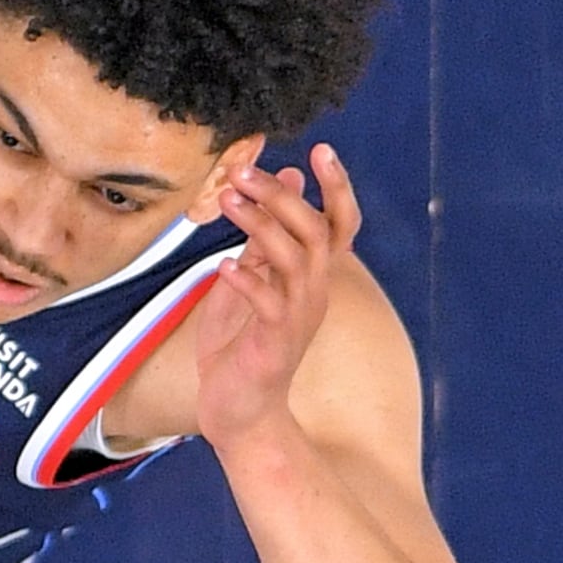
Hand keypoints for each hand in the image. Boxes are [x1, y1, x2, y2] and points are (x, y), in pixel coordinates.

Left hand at [194, 145, 362, 447]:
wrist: (238, 413)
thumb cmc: (240, 348)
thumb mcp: (250, 283)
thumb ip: (262, 239)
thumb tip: (280, 184)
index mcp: (312, 277)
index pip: (339, 224)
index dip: (337, 187)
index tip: (320, 149)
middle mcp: (314, 293)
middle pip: (316, 232)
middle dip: (282, 196)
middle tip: (242, 171)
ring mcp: (297, 318)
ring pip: (295, 260)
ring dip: (261, 227)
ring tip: (228, 203)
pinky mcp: (274, 343)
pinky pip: (270, 305)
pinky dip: (249, 282)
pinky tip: (224, 265)